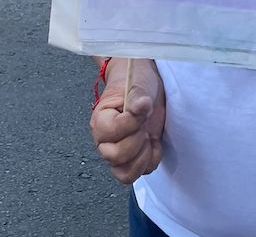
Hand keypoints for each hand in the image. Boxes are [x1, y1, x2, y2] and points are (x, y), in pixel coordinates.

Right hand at [89, 59, 165, 184]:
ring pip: (126, 173)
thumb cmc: (135, 83)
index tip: (141, 108)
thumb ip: (137, 98)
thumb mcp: (137, 85)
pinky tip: (154, 143)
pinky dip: (152, 160)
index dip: (129, 123)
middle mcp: (106, 141)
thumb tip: (141, 106)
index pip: (109, 133)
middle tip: (144, 125)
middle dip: (136, 141)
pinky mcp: (136, 158)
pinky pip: (142, 172)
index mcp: (100, 121)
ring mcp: (119, 152)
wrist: (146, 86)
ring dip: (143, 156)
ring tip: (148, 137)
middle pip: (115, 157)